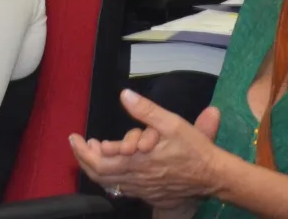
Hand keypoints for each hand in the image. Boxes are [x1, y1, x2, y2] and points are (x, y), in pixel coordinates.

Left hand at [70, 90, 228, 206]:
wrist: (213, 176)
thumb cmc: (193, 150)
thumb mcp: (172, 123)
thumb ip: (146, 110)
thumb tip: (125, 95)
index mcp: (136, 162)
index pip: (98, 162)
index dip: (82, 151)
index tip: (75, 137)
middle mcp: (135, 178)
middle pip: (98, 174)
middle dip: (84, 158)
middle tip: (79, 143)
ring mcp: (141, 188)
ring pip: (108, 182)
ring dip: (96, 166)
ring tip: (94, 149)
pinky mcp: (148, 193)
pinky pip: (121, 188)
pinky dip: (110, 176)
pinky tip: (111, 164)